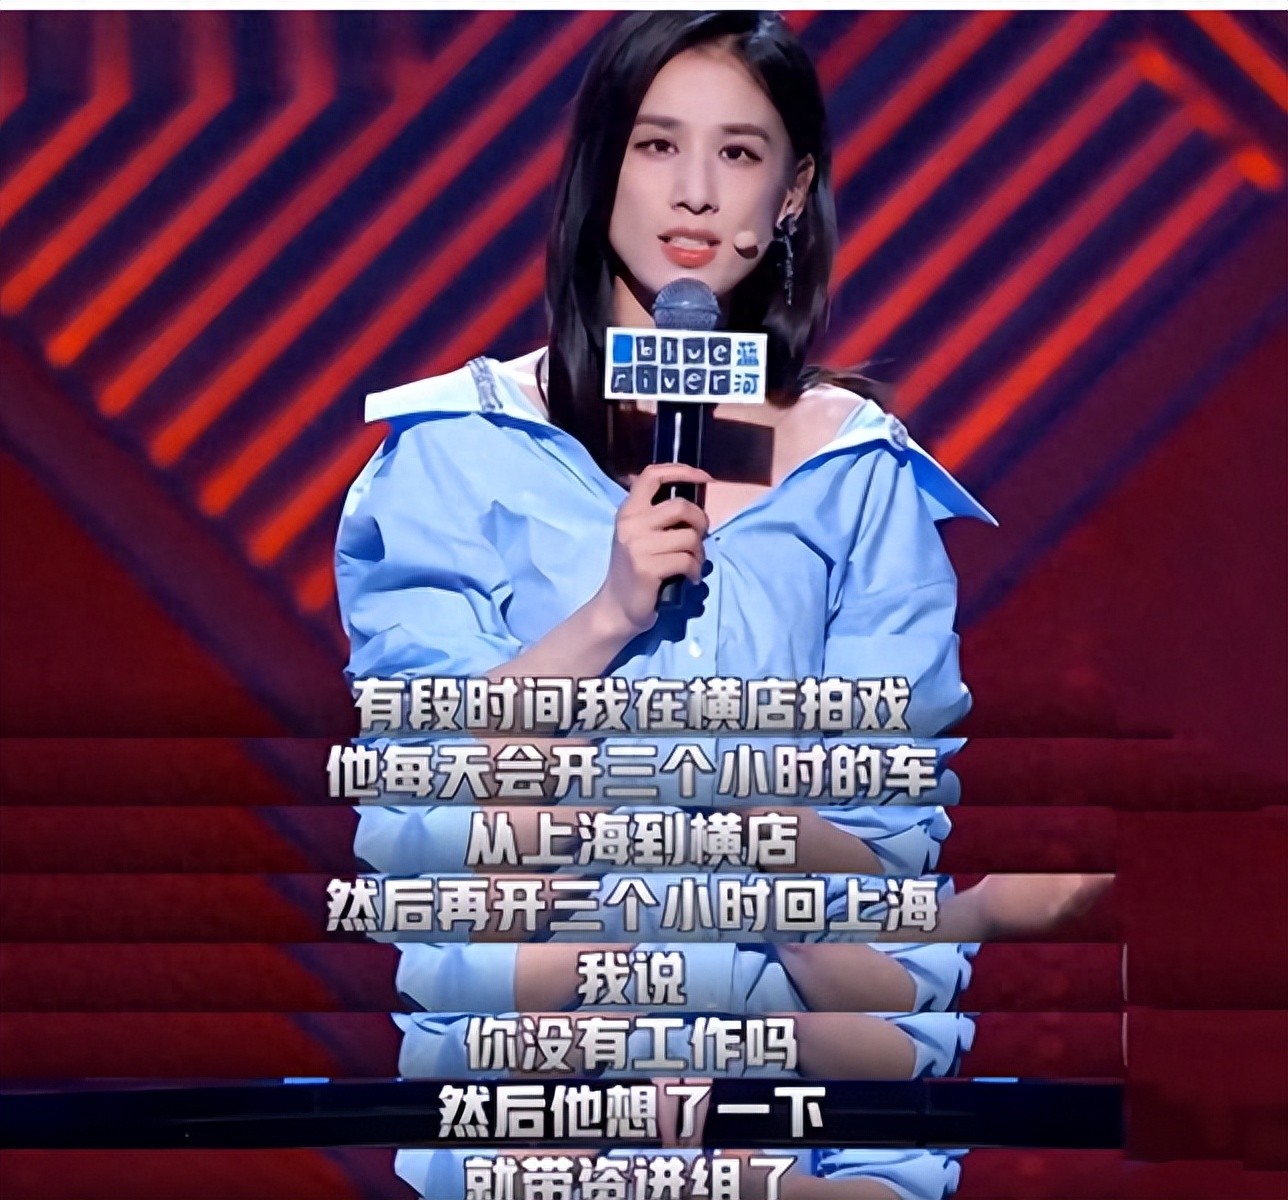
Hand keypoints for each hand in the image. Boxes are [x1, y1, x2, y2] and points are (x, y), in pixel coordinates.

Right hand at [590, 462, 710, 637]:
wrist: (616, 608)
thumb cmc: (633, 570)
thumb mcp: (637, 535)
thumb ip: (655, 515)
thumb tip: (689, 497)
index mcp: (628, 511)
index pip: (652, 475)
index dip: (682, 471)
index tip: (704, 478)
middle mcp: (631, 524)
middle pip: (681, 506)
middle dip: (701, 521)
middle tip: (700, 537)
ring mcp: (638, 546)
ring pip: (690, 537)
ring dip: (699, 553)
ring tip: (692, 564)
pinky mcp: (648, 568)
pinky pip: (688, 561)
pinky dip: (695, 571)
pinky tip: (689, 578)